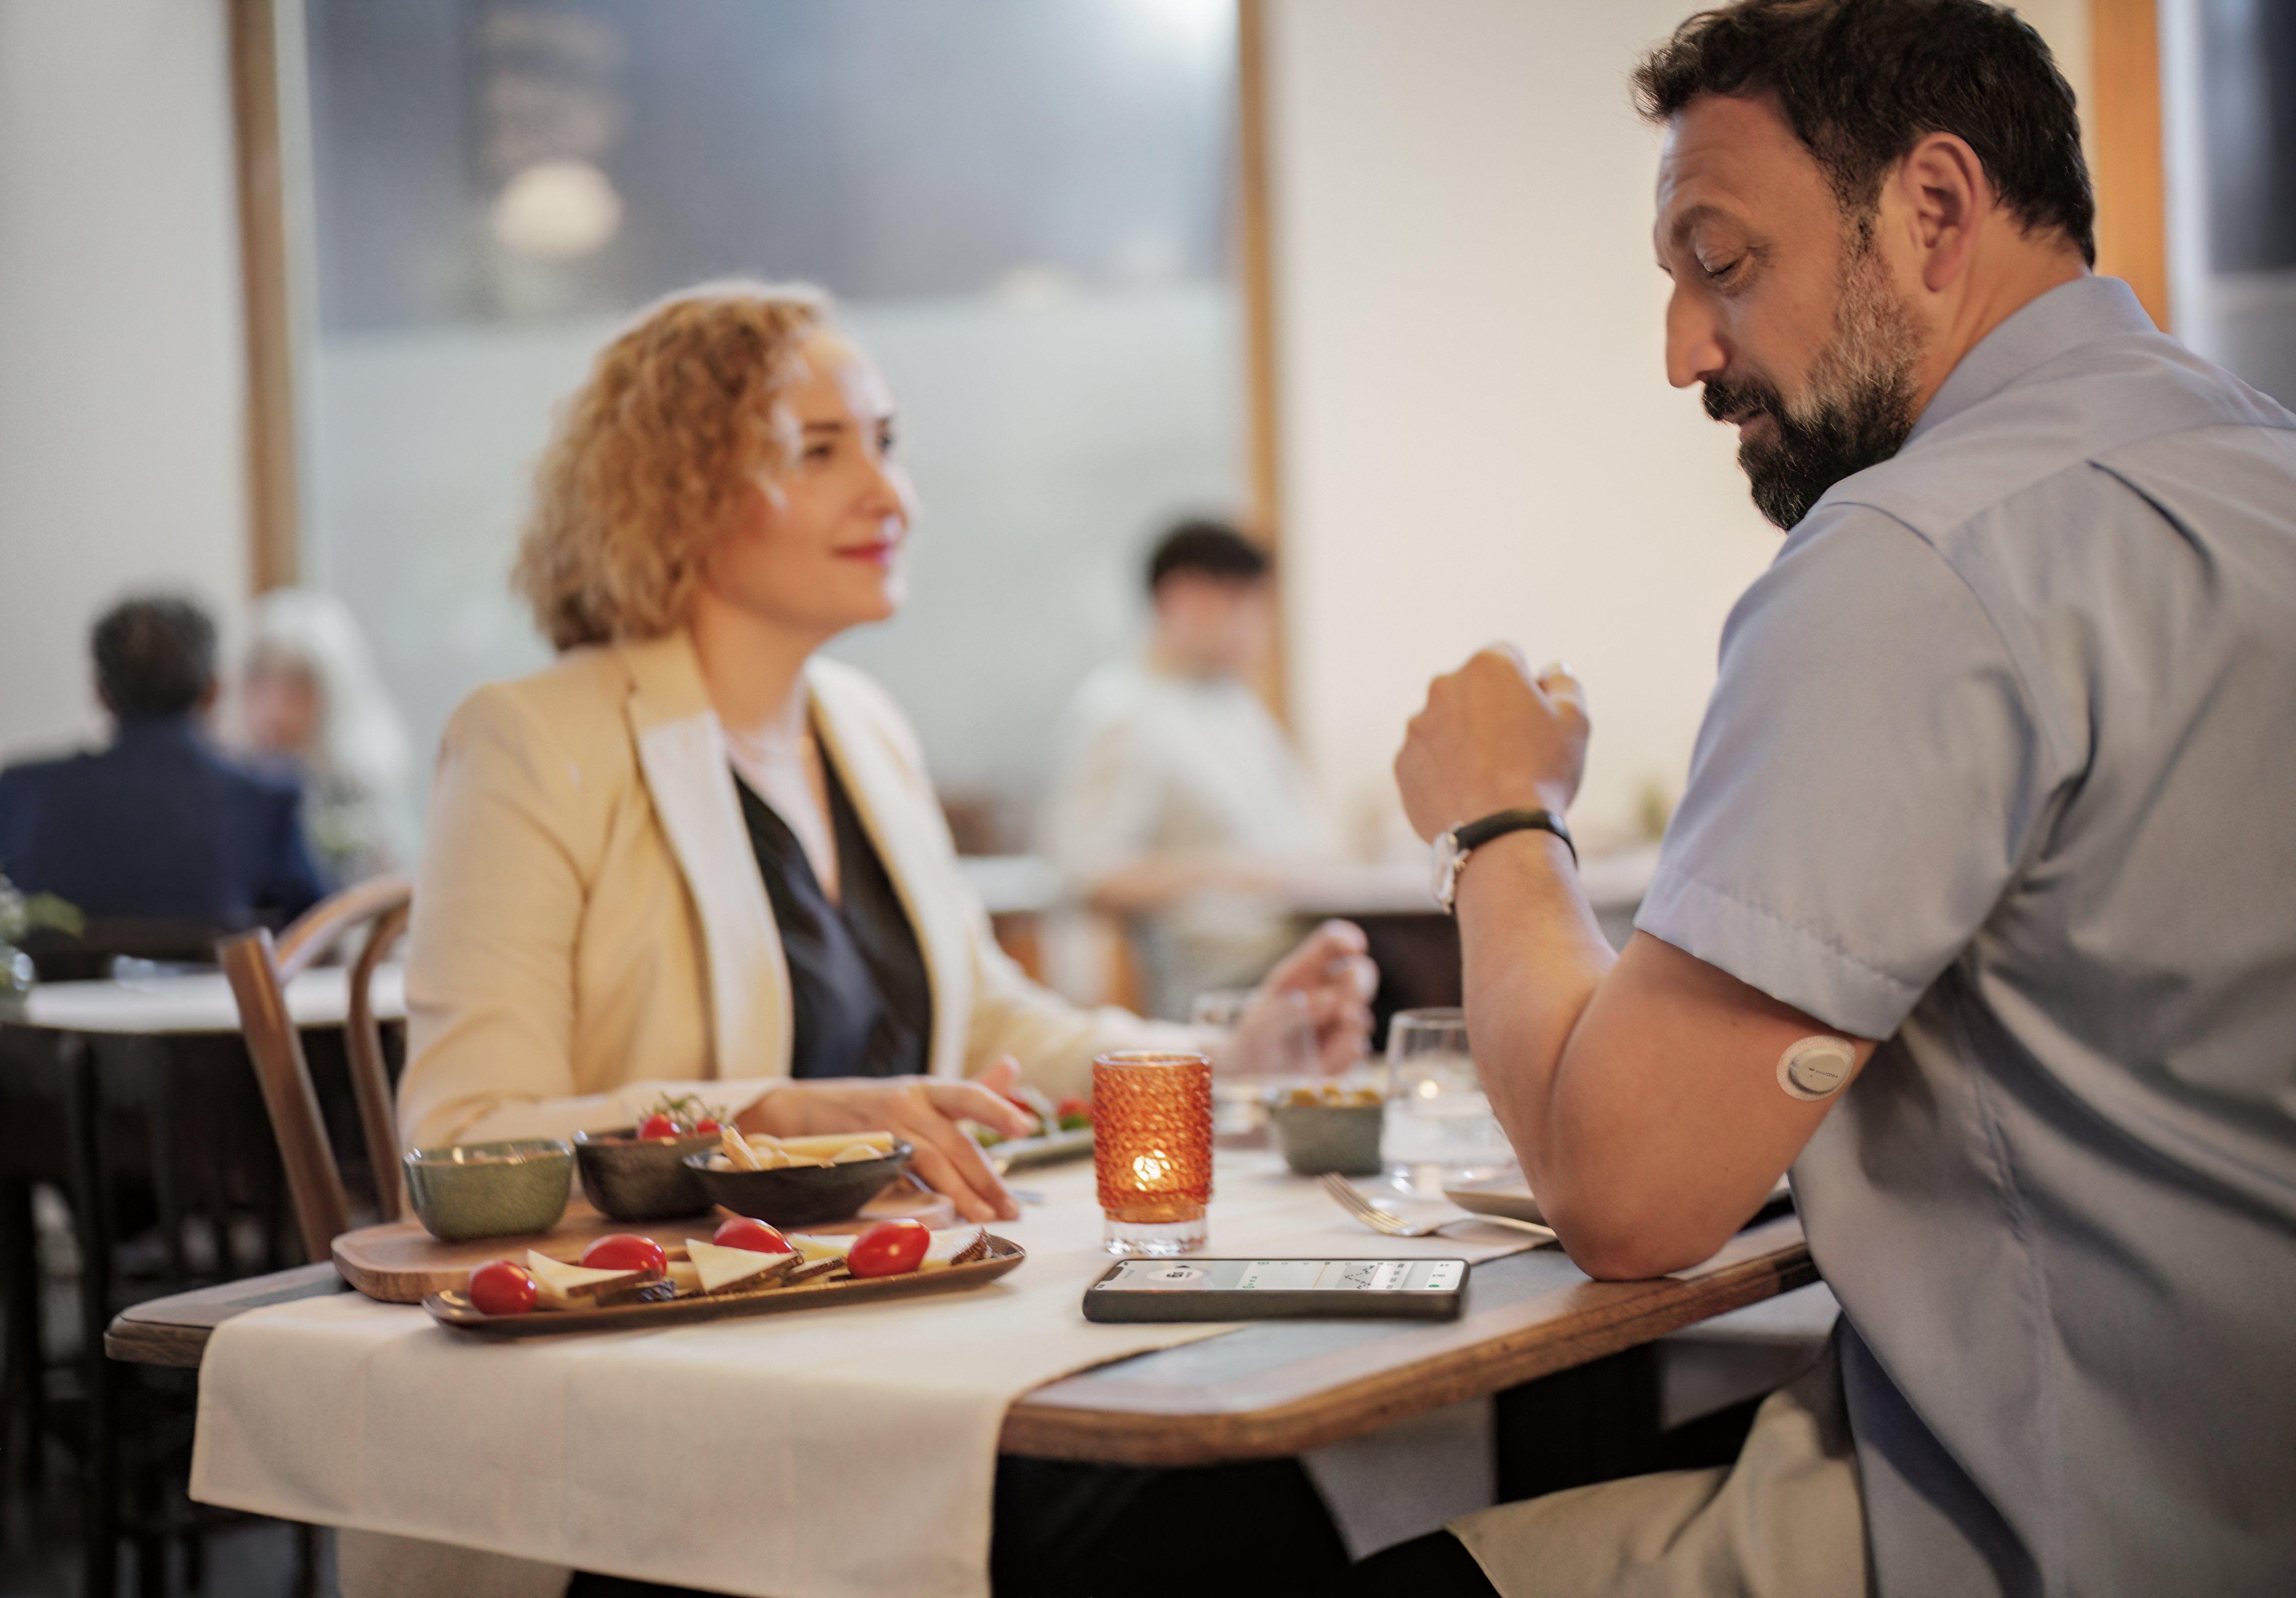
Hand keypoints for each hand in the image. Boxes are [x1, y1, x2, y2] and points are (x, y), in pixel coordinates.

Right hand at [741, 1059, 1035, 1222]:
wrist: (800, 1109)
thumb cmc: (876, 1104)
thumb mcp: (923, 1092)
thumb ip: (971, 1089)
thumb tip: (1013, 1067)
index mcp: (927, 1089)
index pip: (968, 1094)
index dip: (997, 1109)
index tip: (1025, 1127)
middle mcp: (906, 1105)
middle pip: (955, 1143)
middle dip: (987, 1179)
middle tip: (1012, 1208)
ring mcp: (883, 1132)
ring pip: (930, 1163)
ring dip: (961, 1193)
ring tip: (985, 1216)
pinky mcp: (863, 1157)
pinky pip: (898, 1182)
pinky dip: (921, 1199)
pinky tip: (940, 1215)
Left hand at [1245, 920, 1378, 1072]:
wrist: (1250, 1074)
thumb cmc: (1255, 1038)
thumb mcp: (1260, 1024)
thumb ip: (1292, 1011)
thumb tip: (1331, 1000)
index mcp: (1303, 973)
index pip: (1331, 944)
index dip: (1346, 939)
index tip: (1355, 946)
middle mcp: (1327, 993)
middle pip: (1359, 972)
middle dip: (1359, 980)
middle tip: (1344, 997)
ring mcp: (1338, 1022)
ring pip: (1362, 1012)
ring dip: (1355, 1019)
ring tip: (1340, 1023)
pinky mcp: (1343, 1051)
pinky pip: (1357, 1048)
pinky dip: (1349, 1051)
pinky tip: (1331, 1056)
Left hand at [1394, 649, 1587, 841]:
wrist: (1499, 832)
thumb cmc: (1543, 772)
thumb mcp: (1574, 720)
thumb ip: (1563, 684)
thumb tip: (1549, 671)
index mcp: (1487, 667)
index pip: (1508, 658)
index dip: (1526, 685)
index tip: (1535, 717)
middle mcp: (1443, 687)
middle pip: (1473, 690)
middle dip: (1491, 709)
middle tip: (1515, 749)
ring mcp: (1417, 726)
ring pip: (1447, 724)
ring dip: (1465, 739)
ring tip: (1491, 777)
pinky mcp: (1403, 763)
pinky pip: (1428, 759)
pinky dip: (1444, 770)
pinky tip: (1468, 793)